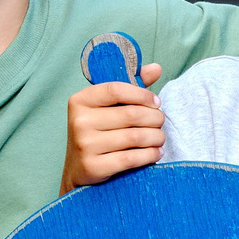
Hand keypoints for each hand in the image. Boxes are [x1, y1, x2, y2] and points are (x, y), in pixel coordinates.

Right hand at [63, 61, 165, 191]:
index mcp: (80, 100)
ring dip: (156, 137)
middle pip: (130, 114)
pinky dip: (150, 155)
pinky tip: (156, 152)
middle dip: (154, 118)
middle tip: (161, 122)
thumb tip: (156, 68)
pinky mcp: (93, 167)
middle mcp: (79, 121)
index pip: (116, 89)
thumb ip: (130, 86)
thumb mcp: (106, 107)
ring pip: (134, 136)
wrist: (77, 171)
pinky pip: (131, 158)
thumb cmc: (98, 133)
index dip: (142, 94)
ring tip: (160, 138)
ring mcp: (84, 145)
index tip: (156, 102)